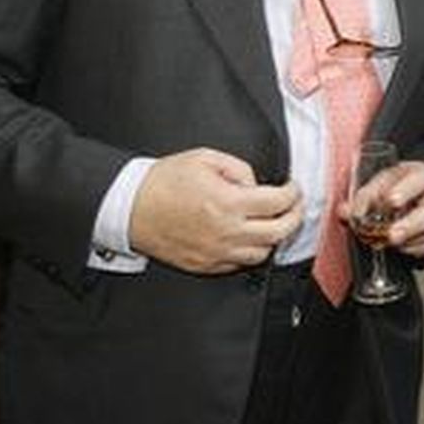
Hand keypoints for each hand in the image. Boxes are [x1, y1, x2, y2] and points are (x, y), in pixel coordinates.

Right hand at [129, 148, 301, 272]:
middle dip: (294, 217)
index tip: (293, 188)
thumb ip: (239, 168)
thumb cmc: (163, 182)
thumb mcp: (204, 158)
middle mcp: (226, 232)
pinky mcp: (205, 265)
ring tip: (271, 222)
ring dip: (273, 237)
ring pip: (262, 253)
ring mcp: (216, 253)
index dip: (293, 193)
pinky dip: (249, 251)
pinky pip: (239, 264)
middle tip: (293, 206)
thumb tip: (257, 184)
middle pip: (279, 232)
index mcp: (228, 202)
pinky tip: (247, 236)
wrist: (129, 207)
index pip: (278, 202)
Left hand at [342, 160, 423, 259]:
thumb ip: (365, 196)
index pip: (418, 182)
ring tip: (388, 240)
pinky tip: (401, 245)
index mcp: (423, 176)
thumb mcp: (385, 181)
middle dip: (409, 226)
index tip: (390, 201)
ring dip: (406, 241)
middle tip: (392, 235)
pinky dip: (412, 249)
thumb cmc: (404, 184)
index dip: (404, 191)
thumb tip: (345, 212)